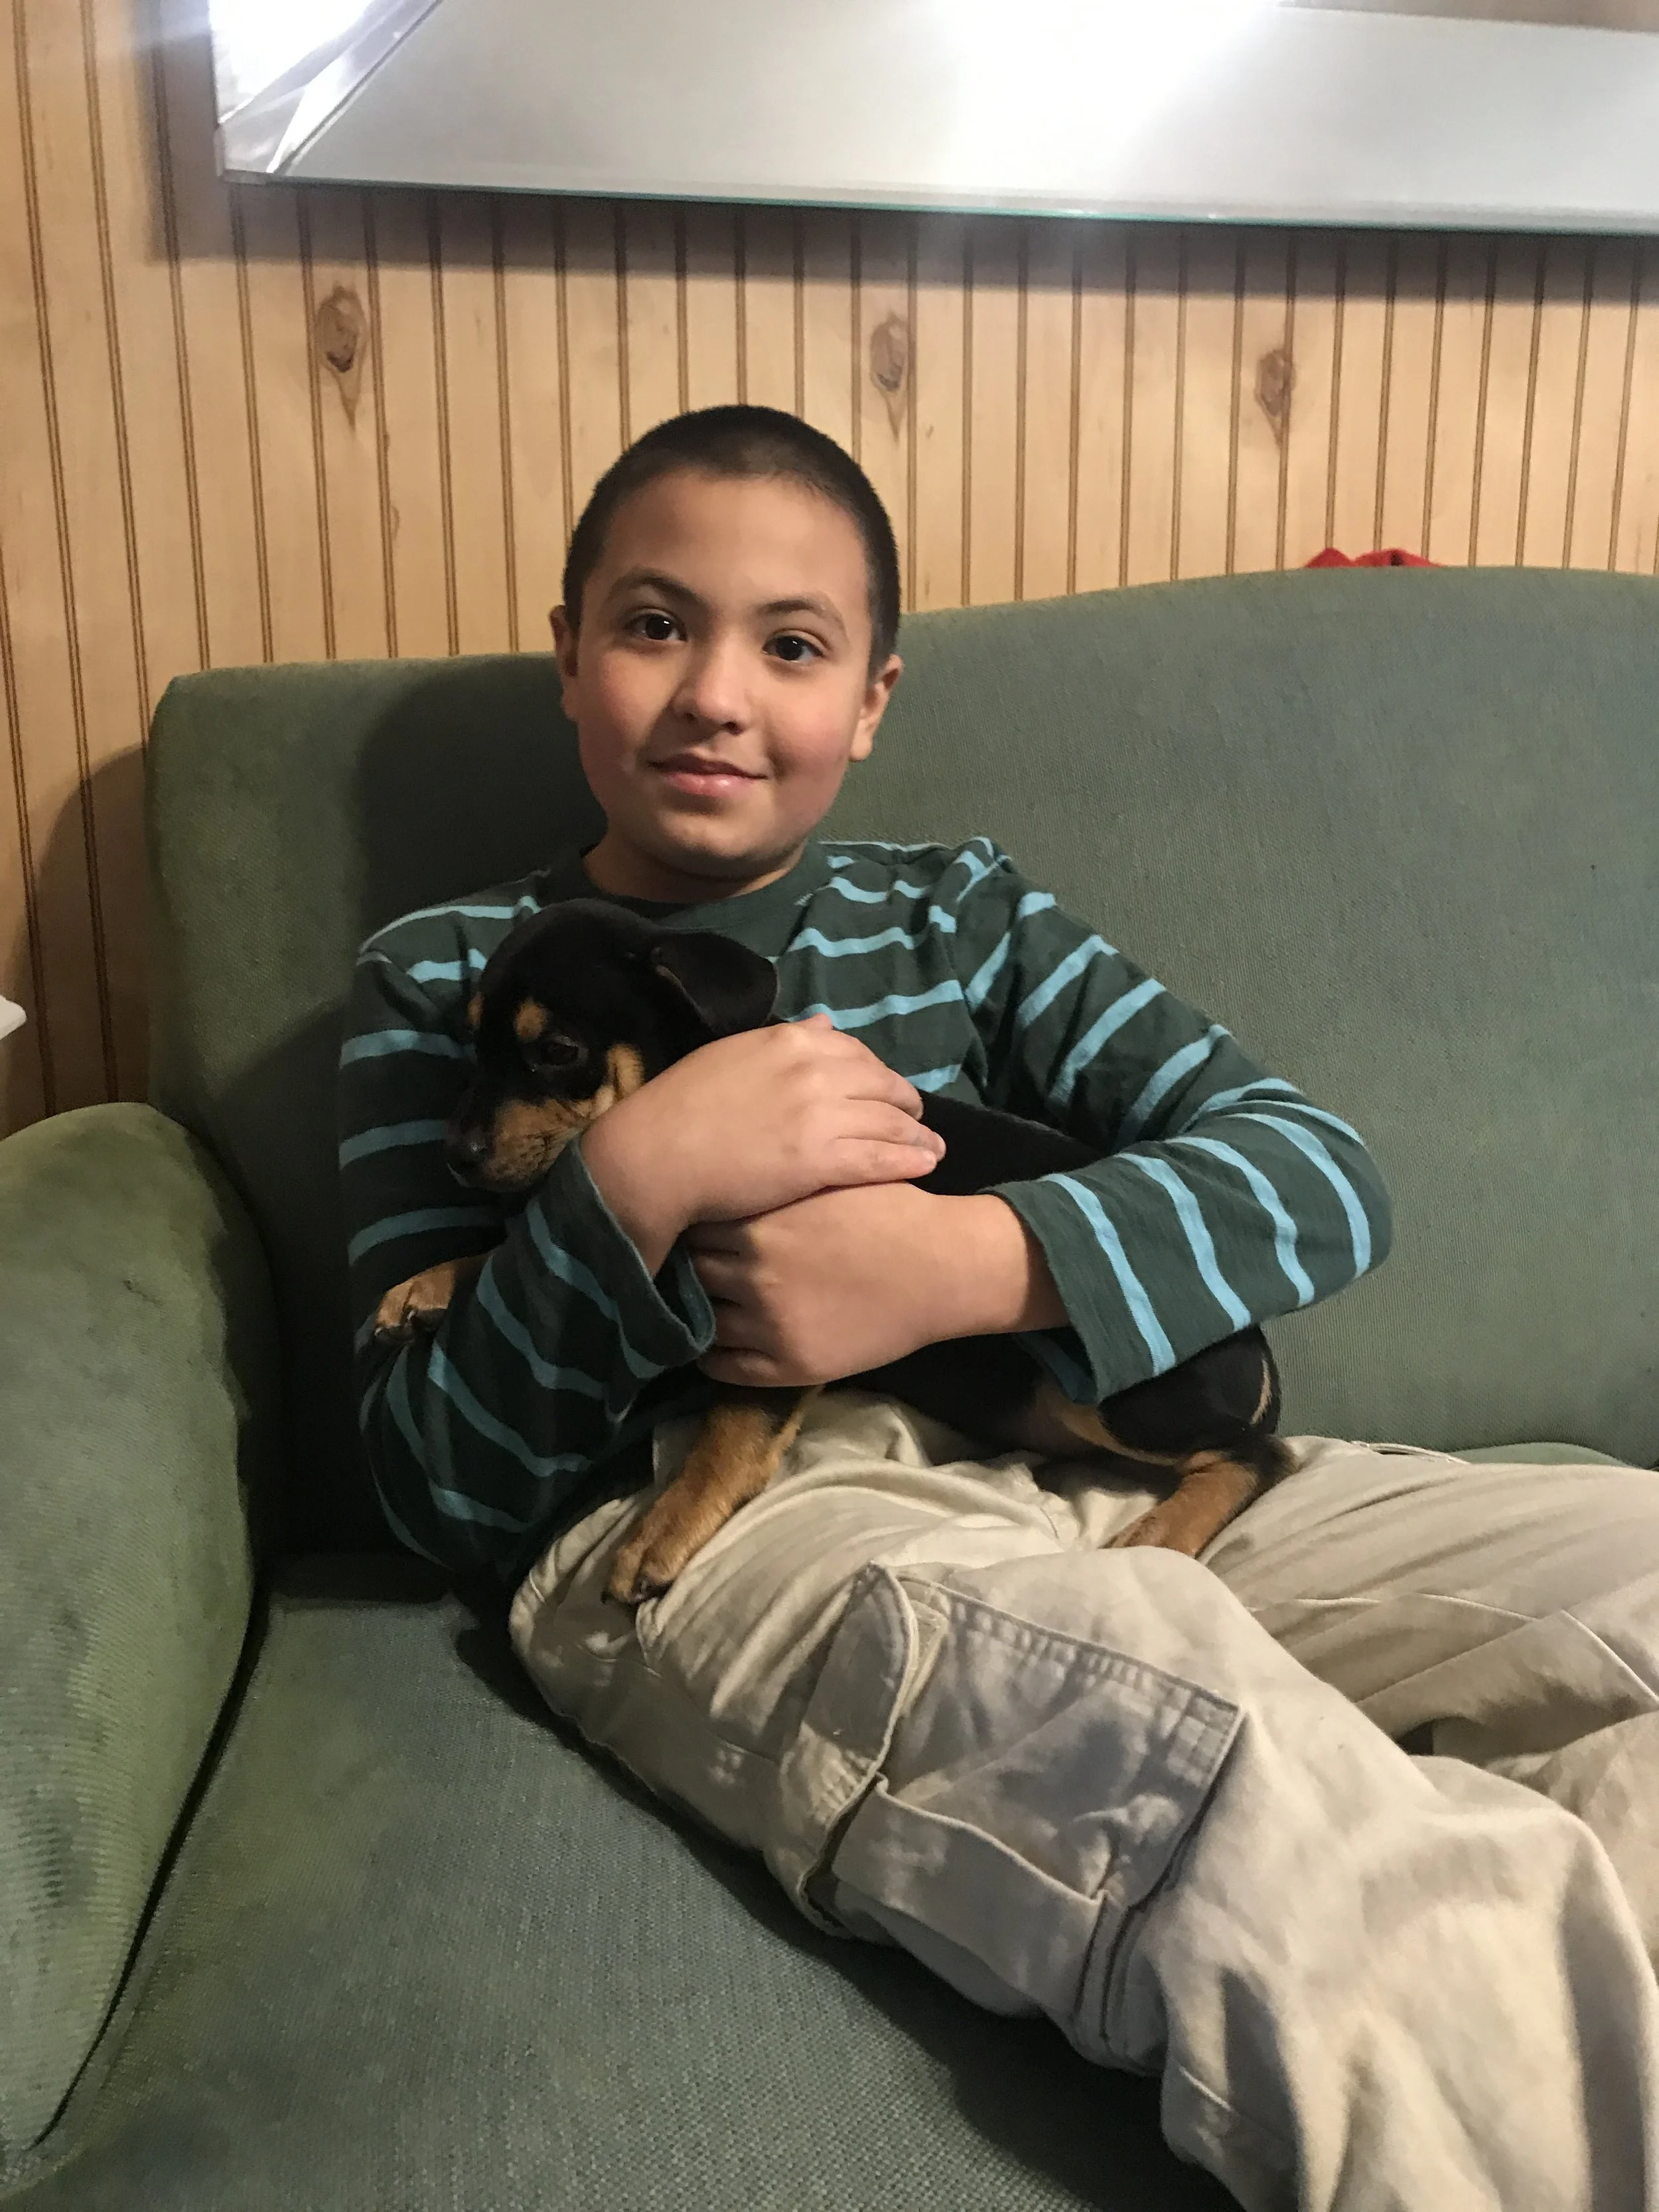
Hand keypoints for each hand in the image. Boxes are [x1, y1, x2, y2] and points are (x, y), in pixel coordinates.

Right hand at [580, 1016, 942, 1274]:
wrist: (658, 1153)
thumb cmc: (682, 1106)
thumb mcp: (733, 1054)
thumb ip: (785, 1039)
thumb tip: (825, 1024)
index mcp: (792, 1040)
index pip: (857, 1051)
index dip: (878, 1073)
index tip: (886, 1090)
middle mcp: (816, 1070)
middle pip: (883, 1083)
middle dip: (906, 1103)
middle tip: (917, 1119)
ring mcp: (822, 1114)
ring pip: (889, 1121)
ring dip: (918, 1134)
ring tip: (932, 1147)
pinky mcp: (822, 1160)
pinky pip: (882, 1157)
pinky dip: (910, 1159)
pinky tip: (925, 1165)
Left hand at [687, 1184, 1067, 1386]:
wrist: (942, 1267)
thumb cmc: (891, 1212)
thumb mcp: (828, 1177)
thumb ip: (777, 1180)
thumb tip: (726, 1175)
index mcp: (762, 1221)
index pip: (695, 1221)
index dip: (694, 1220)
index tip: (695, 1220)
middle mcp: (754, 1271)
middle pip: (691, 1267)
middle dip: (690, 1262)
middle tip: (693, 1261)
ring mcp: (768, 1321)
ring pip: (701, 1317)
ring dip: (697, 1308)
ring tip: (701, 1301)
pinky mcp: (787, 1363)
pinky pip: (722, 1366)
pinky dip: (711, 1355)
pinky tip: (716, 1342)